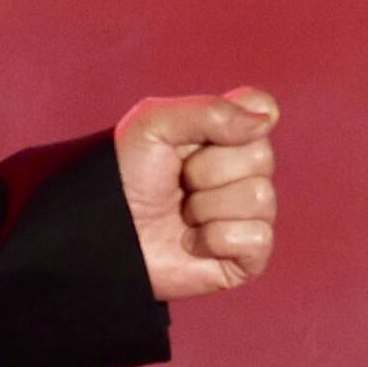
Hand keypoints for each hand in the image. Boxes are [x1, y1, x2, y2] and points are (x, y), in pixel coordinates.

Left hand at [119, 89, 280, 303]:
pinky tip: (192, 242)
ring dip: (207, 208)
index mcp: (225, 135)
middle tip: (178, 182)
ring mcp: (246, 214)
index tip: (194, 139)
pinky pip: (258, 237)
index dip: (233, 123)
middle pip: (262, 157)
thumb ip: (211, 111)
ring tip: (180, 215)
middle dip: (208, 171)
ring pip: (260, 197)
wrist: (102, 233)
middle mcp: (241, 172)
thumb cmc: (122, 177)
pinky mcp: (246, 255)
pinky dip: (216, 239)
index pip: (263, 111)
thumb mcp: (154, 124)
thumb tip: (266, 121)